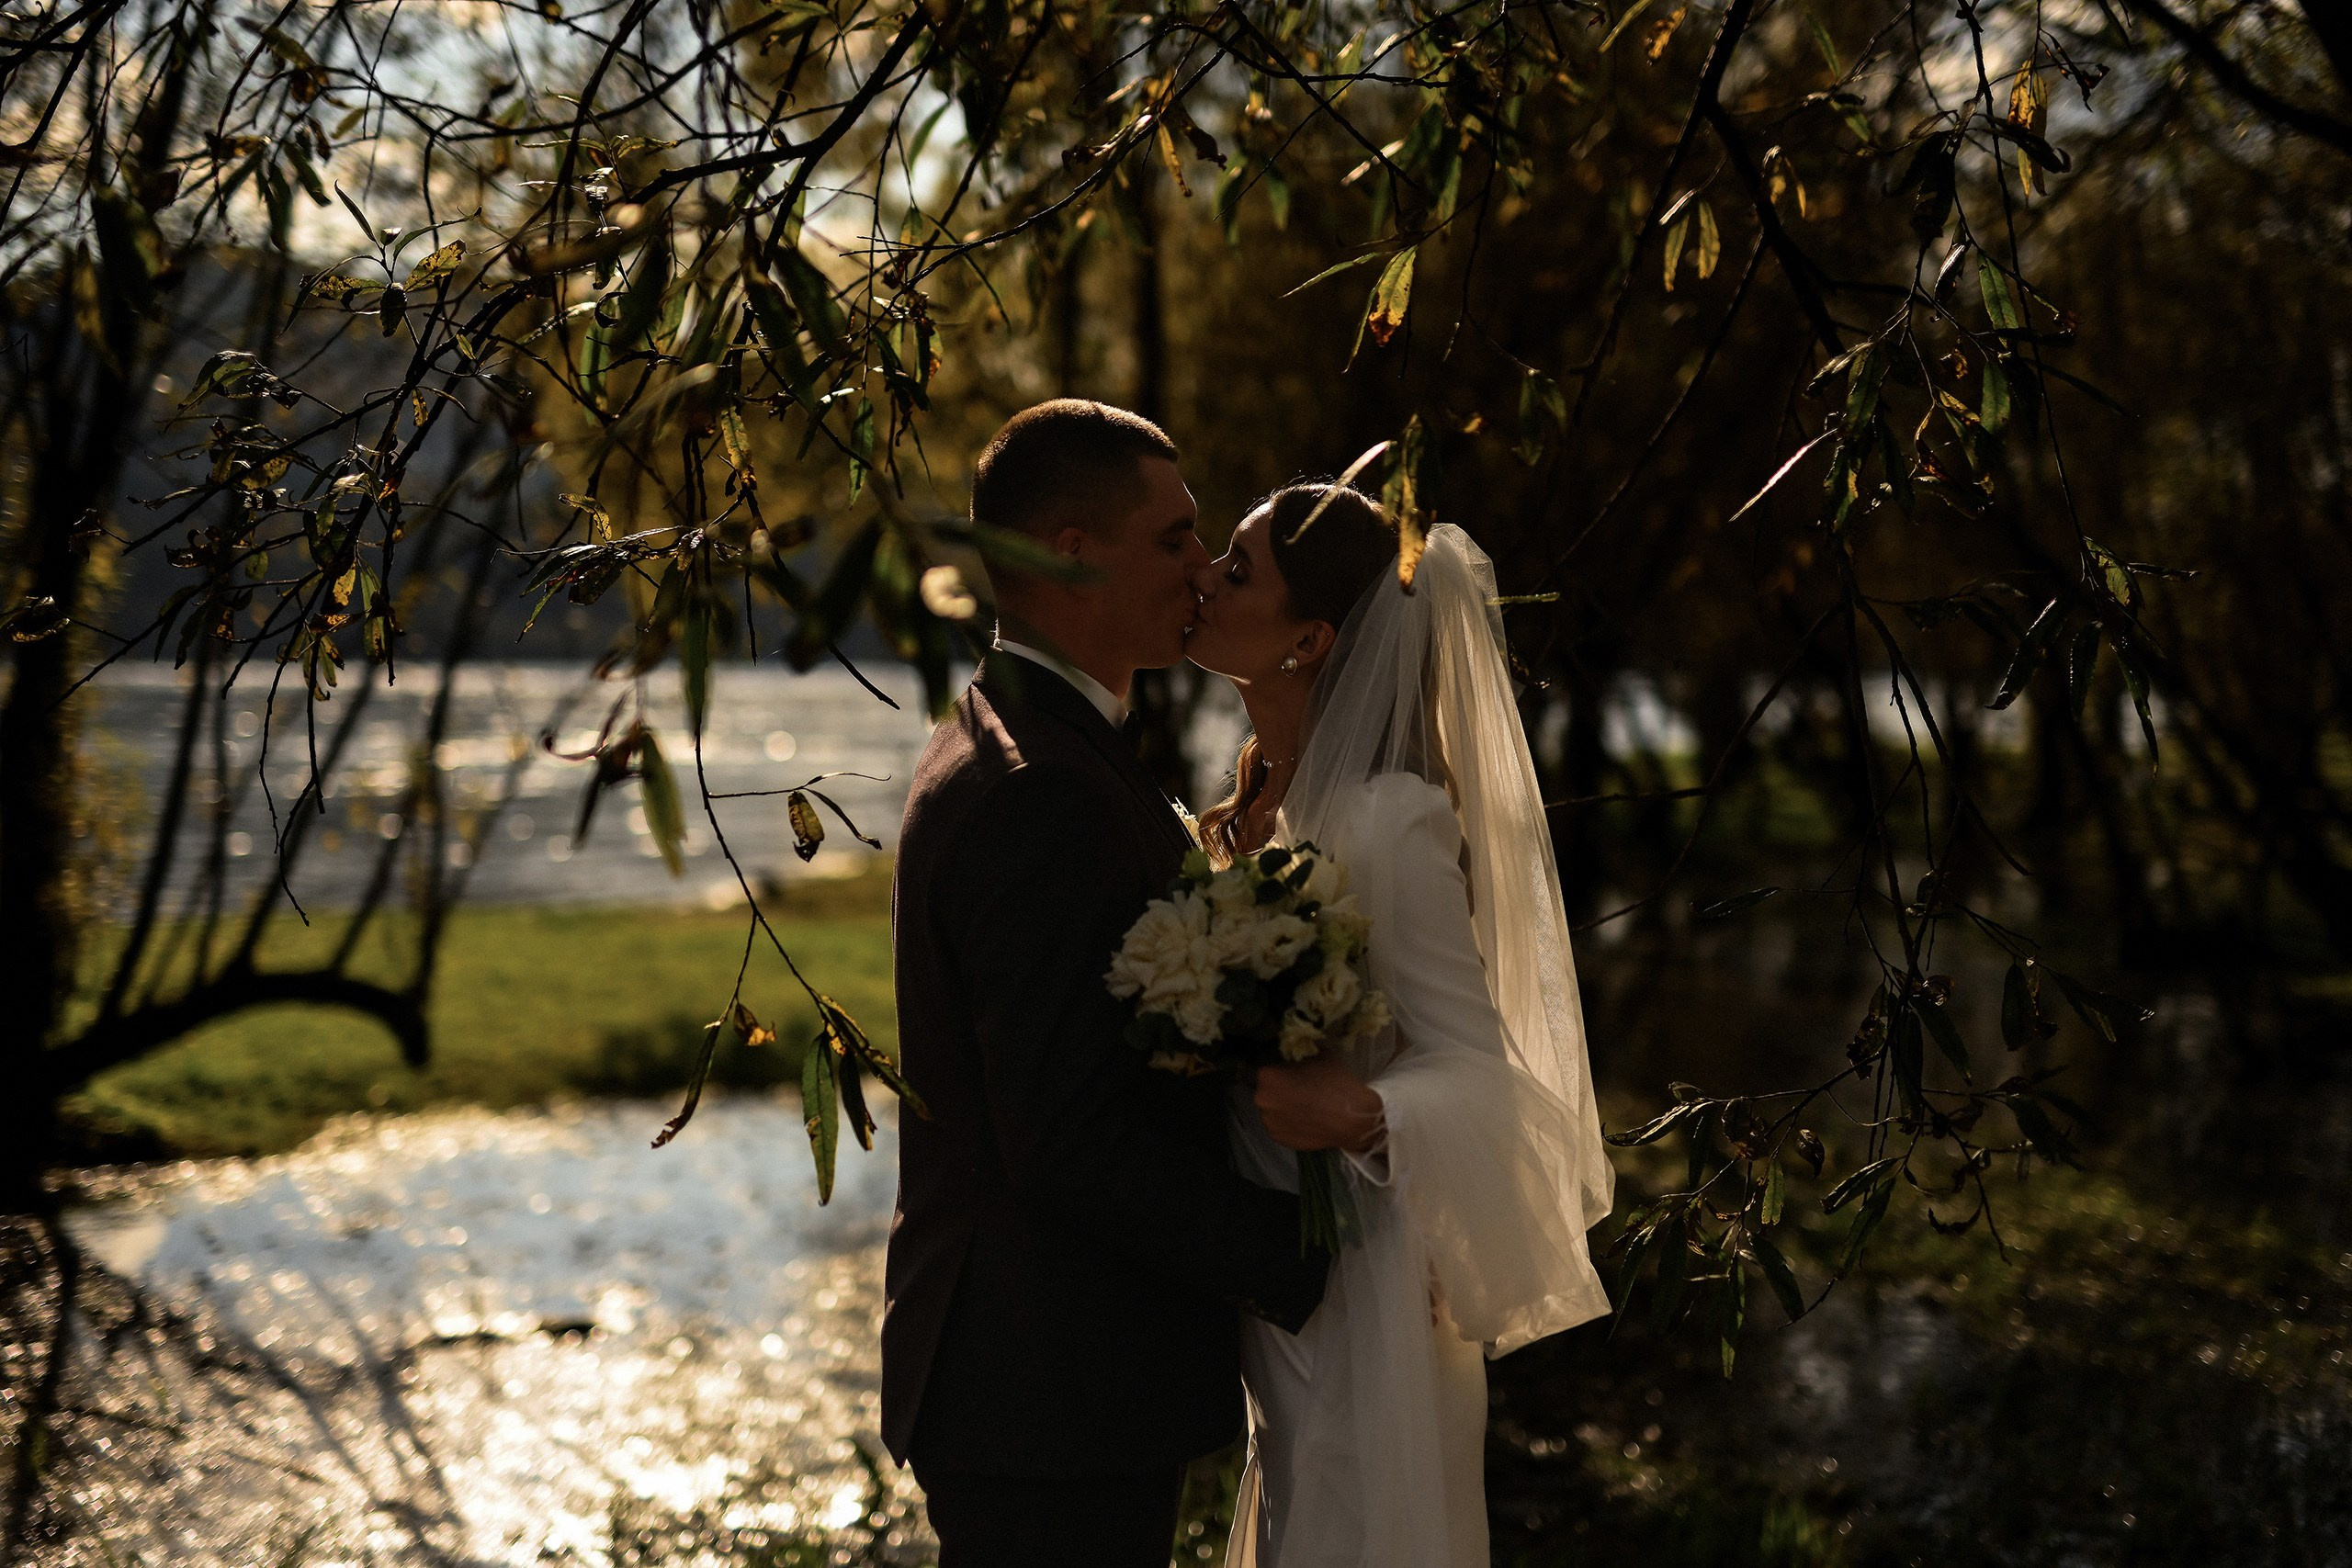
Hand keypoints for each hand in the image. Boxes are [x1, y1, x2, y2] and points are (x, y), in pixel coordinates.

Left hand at [1251, 1053, 1384, 1153]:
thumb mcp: (1319, 1055)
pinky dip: (1288, 1124)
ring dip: (1283, 1108)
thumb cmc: (1336, 1083)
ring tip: (1304, 1109)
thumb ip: (1301, 1055)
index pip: (1269, 1069)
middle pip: (1267, 1091)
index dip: (1283, 1071)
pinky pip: (1280, 1127)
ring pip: (1273, 1110)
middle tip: (1300, 1091)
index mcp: (1267, 1075)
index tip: (1295, 1074)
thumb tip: (1298, 1055)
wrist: (1352, 1118)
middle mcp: (1262, 1099)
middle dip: (1280, 1090)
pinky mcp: (1278, 1139)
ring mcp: (1269, 1122)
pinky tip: (1305, 1121)